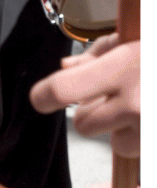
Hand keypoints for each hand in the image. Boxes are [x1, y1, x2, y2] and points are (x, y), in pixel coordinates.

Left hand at [29, 34, 140, 156]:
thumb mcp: (139, 37)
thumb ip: (100, 52)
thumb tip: (65, 68)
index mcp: (126, 65)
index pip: (62, 89)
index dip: (44, 96)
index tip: (40, 97)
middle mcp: (135, 99)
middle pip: (81, 122)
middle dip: (94, 111)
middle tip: (120, 94)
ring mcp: (147, 124)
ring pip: (107, 140)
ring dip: (117, 127)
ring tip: (142, 104)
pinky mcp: (153, 142)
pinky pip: (129, 150)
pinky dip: (137, 138)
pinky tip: (150, 117)